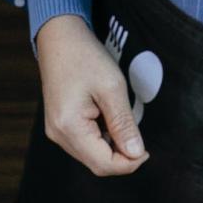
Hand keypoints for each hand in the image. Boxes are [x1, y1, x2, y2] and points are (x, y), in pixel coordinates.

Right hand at [35, 15, 147, 176]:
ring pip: (92, 156)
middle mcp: (59, 135)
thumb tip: (136, 153)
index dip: (128, 163)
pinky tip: (109, 119)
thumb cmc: (84, 57)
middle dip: (121, 157)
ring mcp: (57, 132)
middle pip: (97, 164)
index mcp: (69, 127)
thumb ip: (124, 124)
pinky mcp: (60, 126)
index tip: (146, 150)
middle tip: (139, 137)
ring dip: (113, 147)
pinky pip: (85, 144)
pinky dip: (103, 139)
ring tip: (121, 120)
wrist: (59, 38)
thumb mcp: (112, 88)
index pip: (103, 164)